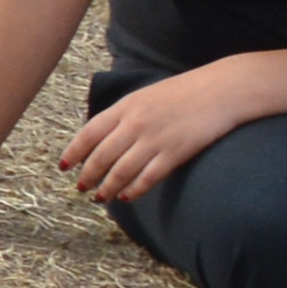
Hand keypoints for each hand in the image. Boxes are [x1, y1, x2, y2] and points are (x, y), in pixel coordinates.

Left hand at [52, 68, 241, 203]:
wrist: (222, 89)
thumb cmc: (184, 92)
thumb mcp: (145, 95)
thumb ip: (123, 115)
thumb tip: (101, 137)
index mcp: (126, 106)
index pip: (89, 133)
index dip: (74, 152)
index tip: (64, 167)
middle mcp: (135, 123)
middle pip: (102, 156)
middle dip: (88, 175)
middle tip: (81, 188)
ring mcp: (155, 139)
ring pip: (121, 171)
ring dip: (108, 187)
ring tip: (101, 197)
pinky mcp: (176, 153)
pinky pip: (148, 178)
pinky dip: (134, 190)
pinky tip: (127, 197)